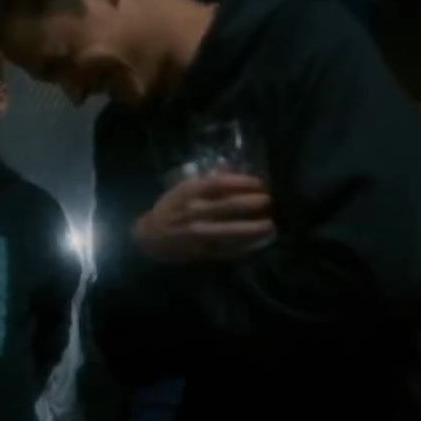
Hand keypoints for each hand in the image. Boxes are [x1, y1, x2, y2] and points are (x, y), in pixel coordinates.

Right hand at [134, 173, 274, 263]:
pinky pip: (227, 250)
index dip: (243, 182)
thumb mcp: (183, 189)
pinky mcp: (202, 251)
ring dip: (253, 228)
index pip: (220, 183)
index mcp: (189, 192)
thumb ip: (207, 181)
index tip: (260, 183)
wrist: (150, 237)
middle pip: (229, 206)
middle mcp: (194, 212)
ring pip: (230, 231)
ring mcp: (198, 233)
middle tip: (269, 201)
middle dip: (253, 203)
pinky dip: (244, 247)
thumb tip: (233, 169)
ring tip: (270, 225)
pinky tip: (258, 243)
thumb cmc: (170, 209)